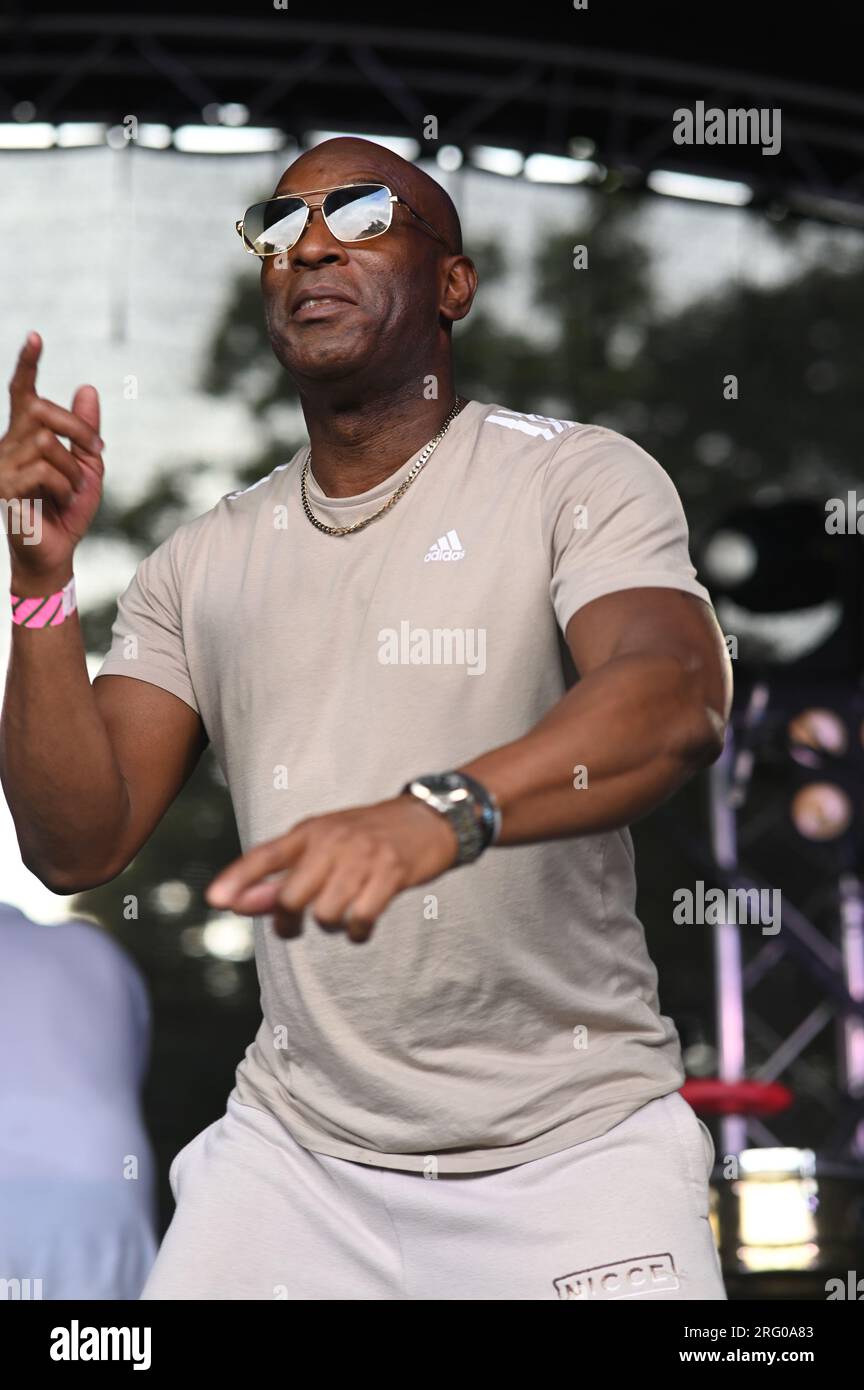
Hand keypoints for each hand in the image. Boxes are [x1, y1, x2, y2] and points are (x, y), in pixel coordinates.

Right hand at [1, 332, 103, 582]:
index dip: (27, 364)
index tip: (35, 336)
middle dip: (77, 429)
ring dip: (73, 470)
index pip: (23, 393)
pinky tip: (61, 503)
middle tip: (97, 450)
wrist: (55, 552)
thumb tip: (87, 387)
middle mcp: (8, 444)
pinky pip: (43, 471)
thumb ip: (86, 431)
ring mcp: (3, 466)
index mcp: (26, 436)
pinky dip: (64, 487)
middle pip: (42, 411)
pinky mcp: (4, 488)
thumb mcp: (87, 466)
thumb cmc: (68, 510)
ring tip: (72, 491)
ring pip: (47, 444)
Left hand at [205, 796, 459, 942]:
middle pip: (292, 898)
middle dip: (290, 922)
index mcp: (310, 831)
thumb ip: (281, 876)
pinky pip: (360, 919)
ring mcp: (362, 857)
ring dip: (330, 926)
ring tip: (341, 915)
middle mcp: (332, 841)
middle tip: (297, 925)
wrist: (429, 819)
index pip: (265, 855)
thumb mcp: (323, 847)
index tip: (213, 900)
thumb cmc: (366, 837)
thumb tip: (238, 904)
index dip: (238, 878)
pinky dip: (357, 932)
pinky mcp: (391, 874)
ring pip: (325, 914)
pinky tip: (361, 924)